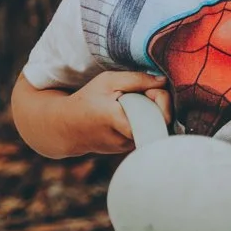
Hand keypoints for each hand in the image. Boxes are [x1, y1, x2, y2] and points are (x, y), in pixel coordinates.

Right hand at [14, 70, 169, 157]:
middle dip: (159, 105)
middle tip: (146, 94)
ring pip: (154, 128)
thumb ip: (137, 80)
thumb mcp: (108, 81)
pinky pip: (146, 133)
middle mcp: (124, 139)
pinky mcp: (127, 150)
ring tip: (134, 103)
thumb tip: (164, 81)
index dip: (161, 98)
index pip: (159, 115)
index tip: (150, 88)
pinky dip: (144, 121)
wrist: (67, 127)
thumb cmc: (86, 100)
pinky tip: (131, 113)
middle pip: (161, 121)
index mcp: (117, 119)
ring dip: (151, 113)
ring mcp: (127, 148)